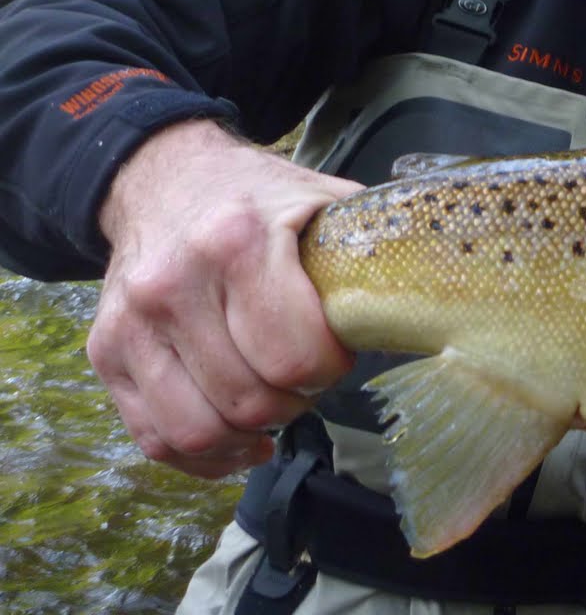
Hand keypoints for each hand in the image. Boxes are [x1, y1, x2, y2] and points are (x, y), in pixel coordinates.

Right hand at [87, 120, 360, 477]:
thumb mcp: (320, 197)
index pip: (292, 353)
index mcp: (236, 242)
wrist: (162, 178)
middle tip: (310, 379)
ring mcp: (132, 325)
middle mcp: (173, 285)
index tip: (339, 353)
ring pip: (197, 430)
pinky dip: (204, 457)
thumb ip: (370, 245)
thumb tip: (430, 296)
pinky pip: (154, 438)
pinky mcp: (106, 354)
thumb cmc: (254, 196)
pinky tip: (239, 439)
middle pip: (249, 398)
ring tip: (277, 408)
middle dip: (295, 401)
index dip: (328, 368)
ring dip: (250, 435)